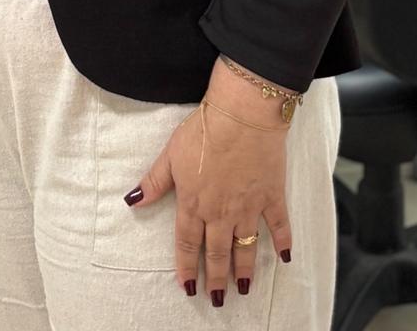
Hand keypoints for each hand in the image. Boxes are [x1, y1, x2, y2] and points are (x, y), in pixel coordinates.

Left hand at [125, 72, 291, 304]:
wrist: (241, 115)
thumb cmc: (204, 130)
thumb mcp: (171, 154)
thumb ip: (154, 181)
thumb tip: (132, 200)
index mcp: (194, 203)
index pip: (187, 244)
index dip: (186, 267)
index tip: (188, 287)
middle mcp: (220, 213)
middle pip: (217, 253)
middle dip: (216, 278)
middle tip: (217, 299)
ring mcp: (248, 207)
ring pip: (245, 247)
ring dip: (244, 270)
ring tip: (244, 289)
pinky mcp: (271, 196)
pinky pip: (279, 226)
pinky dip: (282, 243)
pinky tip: (284, 258)